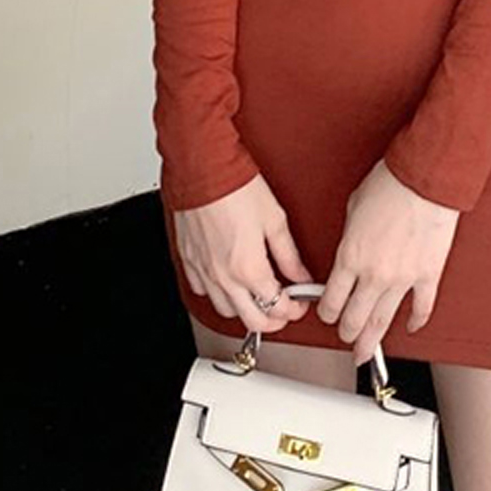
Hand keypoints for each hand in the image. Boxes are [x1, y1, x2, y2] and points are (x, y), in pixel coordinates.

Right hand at [174, 172, 315, 334]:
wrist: (203, 169)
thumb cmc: (236, 187)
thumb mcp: (275, 220)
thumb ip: (289, 255)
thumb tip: (302, 275)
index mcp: (249, 269)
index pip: (277, 308)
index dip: (294, 310)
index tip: (300, 303)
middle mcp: (224, 277)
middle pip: (252, 321)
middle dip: (273, 320)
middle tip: (284, 309)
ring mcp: (203, 271)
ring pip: (225, 311)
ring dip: (244, 309)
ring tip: (258, 296)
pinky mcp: (188, 261)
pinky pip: (202, 291)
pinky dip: (217, 293)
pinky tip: (228, 281)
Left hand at [315, 159, 460, 367]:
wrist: (425, 177)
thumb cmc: (390, 183)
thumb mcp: (354, 208)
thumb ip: (350, 237)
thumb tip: (351, 249)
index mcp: (350, 256)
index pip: (331, 300)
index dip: (326, 313)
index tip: (327, 315)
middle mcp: (373, 274)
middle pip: (354, 319)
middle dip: (346, 334)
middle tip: (345, 340)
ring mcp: (403, 279)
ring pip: (382, 323)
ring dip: (371, 342)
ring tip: (366, 354)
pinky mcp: (428, 275)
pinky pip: (421, 307)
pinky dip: (415, 321)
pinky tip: (410, 327)